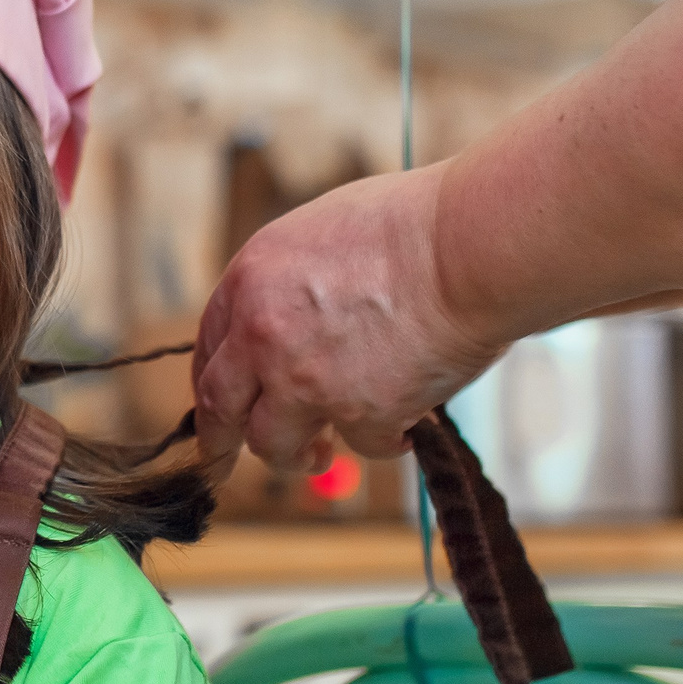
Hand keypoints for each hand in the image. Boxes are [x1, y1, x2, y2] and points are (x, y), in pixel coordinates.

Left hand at [193, 164, 504, 469]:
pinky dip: (386, 439)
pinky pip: (363, 444)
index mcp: (249, 284)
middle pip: (220, 408)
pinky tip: (407, 425)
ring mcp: (305, 380)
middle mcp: (262, 336)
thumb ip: (289, 285)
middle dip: (221, 442)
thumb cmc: (416, 224)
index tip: (223, 404)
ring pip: (274, 444)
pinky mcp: (359, 413)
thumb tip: (284, 323)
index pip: (209, 349)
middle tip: (227, 459)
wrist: (473, 244)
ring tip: (321, 453)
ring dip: (296, 456)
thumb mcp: (321, 235)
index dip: (216, 382)